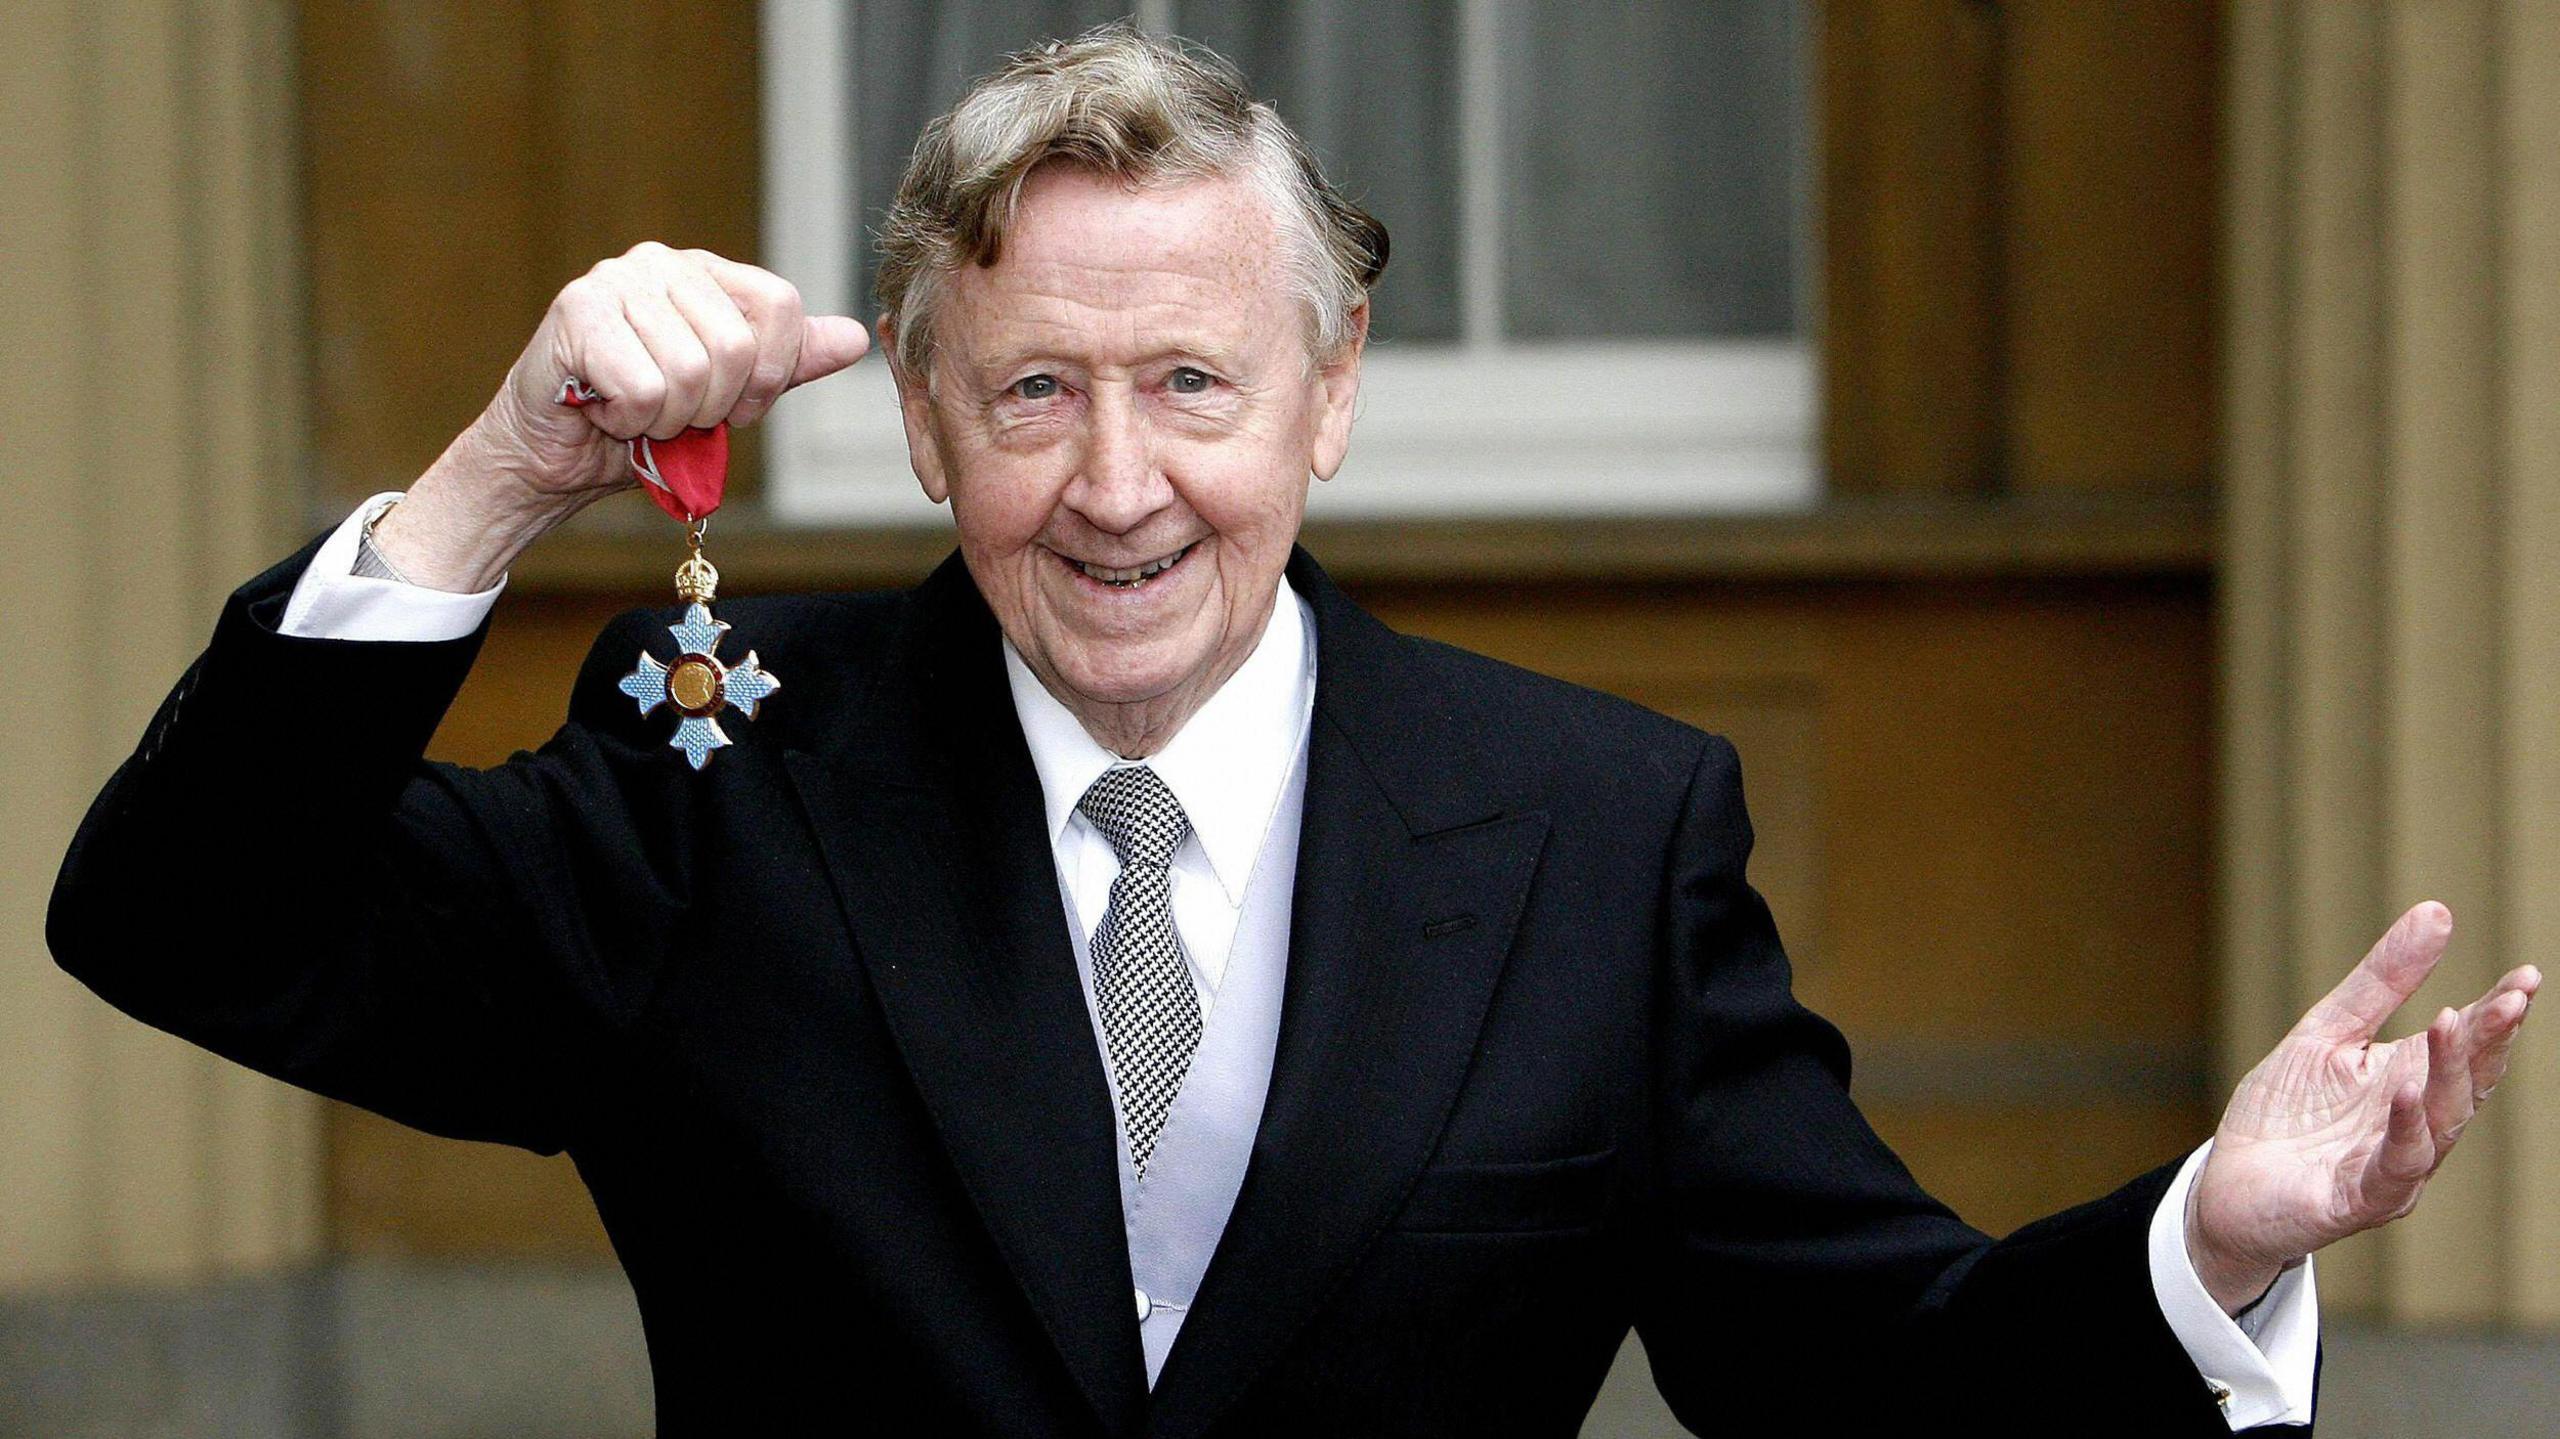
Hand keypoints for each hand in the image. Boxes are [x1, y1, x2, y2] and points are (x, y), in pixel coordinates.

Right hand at [375, 242, 870, 590]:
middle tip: (672, 415)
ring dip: (666, 419)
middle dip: (711, 408)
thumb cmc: (641, 423)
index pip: (780, 304)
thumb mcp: (730, 396)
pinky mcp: (577, 311)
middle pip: (737, 347)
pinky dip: (630, 420)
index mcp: (707, 274)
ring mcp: (615, 280)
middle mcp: (662, 263)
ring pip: (689, 372)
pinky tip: (605, 408)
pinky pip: (644, 387)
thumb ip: (786, 364)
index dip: (768, 375)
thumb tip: (857, 336)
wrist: (554, 456)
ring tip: (635, 412)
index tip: (734, 408)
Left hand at [2187, 901, 2538, 1312]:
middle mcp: (2416, 1129)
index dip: (2498, 1015)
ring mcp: (2393, 1169)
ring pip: (2439, 1123)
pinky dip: (2405, 1131)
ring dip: (2448, 1075)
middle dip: (2489, 1040)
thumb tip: (2438, 911)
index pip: (2468, 1047)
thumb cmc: (2285, 1116)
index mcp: (2412, 1084)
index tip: (2526, 977)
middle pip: (2466, 1083)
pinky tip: (2405, 1091)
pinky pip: (2394, 1167)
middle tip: (2512, 997)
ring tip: (2448, 1023)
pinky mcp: (2357, 1200)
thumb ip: (2381, 982)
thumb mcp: (2327, 1033)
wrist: (2226, 1189)